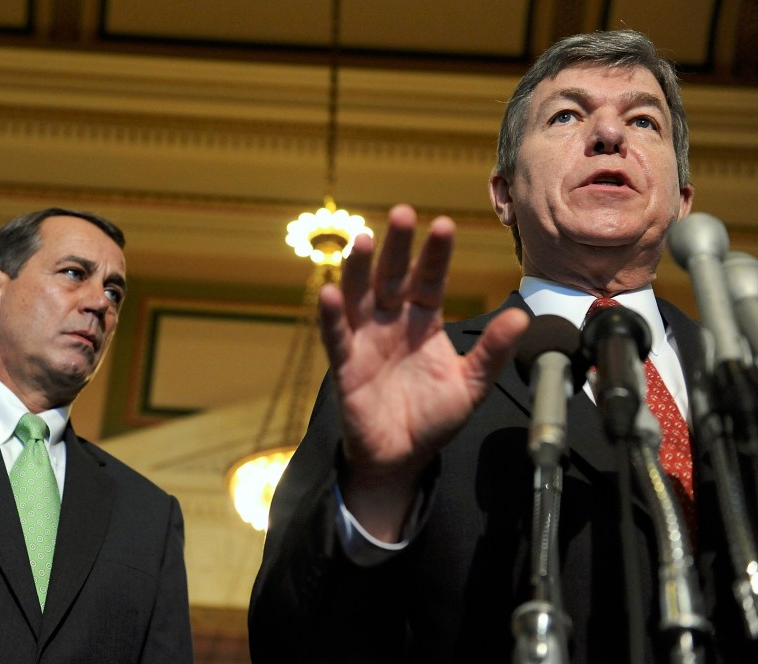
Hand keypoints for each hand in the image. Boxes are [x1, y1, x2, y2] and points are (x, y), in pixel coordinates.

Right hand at [320, 204, 528, 540]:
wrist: (402, 458)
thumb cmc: (433, 418)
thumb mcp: (471, 385)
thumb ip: (492, 352)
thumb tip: (521, 317)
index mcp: (423, 322)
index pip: (429, 280)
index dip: (435, 255)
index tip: (444, 225)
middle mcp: (391, 323)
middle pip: (391, 277)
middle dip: (396, 247)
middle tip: (401, 213)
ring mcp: (366, 341)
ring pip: (359, 296)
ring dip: (359, 269)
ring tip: (363, 240)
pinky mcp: (346, 365)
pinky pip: (336, 336)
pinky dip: (331, 315)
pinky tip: (330, 292)